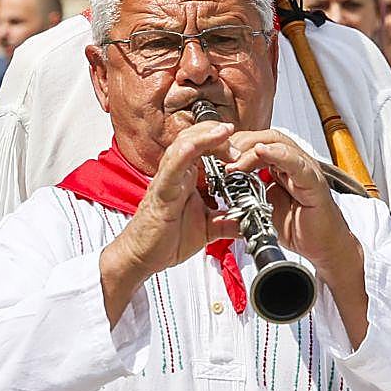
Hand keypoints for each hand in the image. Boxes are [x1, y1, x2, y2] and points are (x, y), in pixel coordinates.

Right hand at [97, 122, 238, 319]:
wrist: (142, 257)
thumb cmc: (165, 240)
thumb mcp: (208, 230)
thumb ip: (228, 222)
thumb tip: (249, 222)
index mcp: (187, 180)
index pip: (204, 148)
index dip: (224, 143)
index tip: (243, 151)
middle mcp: (176, 175)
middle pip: (194, 138)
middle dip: (217, 135)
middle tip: (238, 143)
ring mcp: (167, 181)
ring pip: (182, 146)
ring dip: (205, 137)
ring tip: (225, 132)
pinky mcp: (160, 193)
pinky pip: (171, 169)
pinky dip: (182, 155)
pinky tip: (193, 146)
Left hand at [221, 130, 357, 272]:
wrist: (320, 247)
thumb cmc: (295, 227)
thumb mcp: (259, 208)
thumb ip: (241, 195)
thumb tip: (215, 191)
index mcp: (278, 166)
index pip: (253, 143)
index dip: (231, 146)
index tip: (211, 156)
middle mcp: (292, 163)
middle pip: (263, 137)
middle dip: (238, 144)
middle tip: (218, 156)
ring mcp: (304, 170)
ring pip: (278, 144)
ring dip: (251, 149)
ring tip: (232, 161)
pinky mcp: (314, 182)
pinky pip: (297, 163)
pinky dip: (279, 155)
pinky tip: (262, 152)